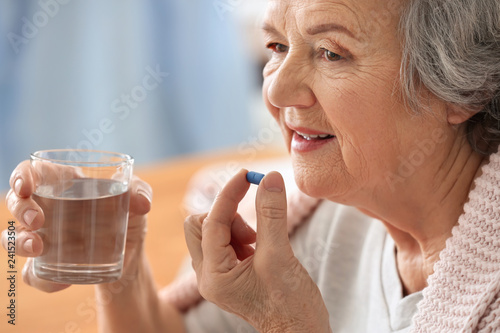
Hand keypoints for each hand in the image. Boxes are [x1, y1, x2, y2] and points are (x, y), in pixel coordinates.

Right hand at [1, 160, 152, 291]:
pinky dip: (43, 280)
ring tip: (38, 248)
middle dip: (19, 210)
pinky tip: (64, 283)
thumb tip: (142, 203)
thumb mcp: (137, 199)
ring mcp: (44, 237)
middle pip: (16, 202)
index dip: (21, 176)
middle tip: (37, 222)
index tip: (25, 188)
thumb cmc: (127, 214)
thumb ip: (141, 192)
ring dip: (18, 243)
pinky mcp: (48, 264)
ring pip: (11, 238)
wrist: (131, 252)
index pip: (32, 172)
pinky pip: (33, 275)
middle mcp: (48, 209)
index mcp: (65, 184)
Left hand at [184, 169, 330, 331]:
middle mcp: (209, 274)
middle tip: (255, 227)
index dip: (228, 194)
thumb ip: (272, 214)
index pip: (211, 222)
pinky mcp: (231, 271)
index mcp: (213, 275)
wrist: (300, 331)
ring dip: (237, 225)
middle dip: (227, 215)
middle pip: (200, 225)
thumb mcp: (279, 256)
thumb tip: (269, 178)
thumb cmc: (290, 304)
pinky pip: (227, 239)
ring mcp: (218, 273)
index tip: (246, 174)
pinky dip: (243, 233)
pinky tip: (261, 246)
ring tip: (261, 242)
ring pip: (214, 230)